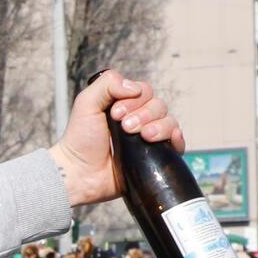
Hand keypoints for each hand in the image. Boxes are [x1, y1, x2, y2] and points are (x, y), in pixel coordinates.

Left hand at [49, 70, 184, 207]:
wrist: (80, 173)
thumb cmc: (80, 140)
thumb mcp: (86, 103)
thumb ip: (107, 84)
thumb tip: (135, 87)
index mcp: (125, 105)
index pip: (144, 91)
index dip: (134, 100)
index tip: (115, 114)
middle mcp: (139, 119)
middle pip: (158, 106)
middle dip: (144, 115)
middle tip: (125, 127)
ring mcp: (148, 138)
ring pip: (169, 121)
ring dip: (159, 126)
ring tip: (143, 136)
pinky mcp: (155, 156)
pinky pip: (177, 142)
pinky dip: (176, 138)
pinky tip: (164, 140)